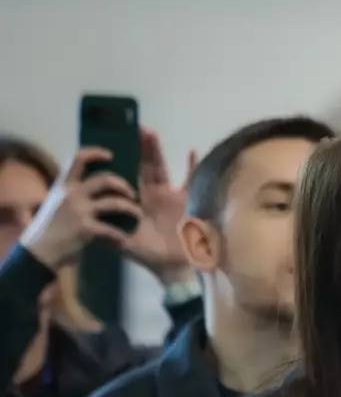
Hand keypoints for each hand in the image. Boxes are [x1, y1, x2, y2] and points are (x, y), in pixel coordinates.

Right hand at [21, 146, 142, 269]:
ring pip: (114, 203)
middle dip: (123, 185)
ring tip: (137, 214)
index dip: (95, 153)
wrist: (43, 250)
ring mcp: (79, 211)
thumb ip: (75, 191)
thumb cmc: (55, 225)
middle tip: (133, 193)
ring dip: (130, 209)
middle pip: (105, 180)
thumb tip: (93, 180)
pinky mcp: (86, 228)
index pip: (78, 158)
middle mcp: (72, 194)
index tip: (110, 155)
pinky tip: (124, 238)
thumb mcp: (60, 202)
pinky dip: (120, 234)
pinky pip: (111, 229)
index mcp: (66, 186)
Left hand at [121, 129, 194, 285]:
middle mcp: (150, 195)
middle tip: (130, 128)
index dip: (120, 162)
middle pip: (142, 167)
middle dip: (137, 148)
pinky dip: (193, 166)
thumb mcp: (126, 245)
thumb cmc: (152, 256)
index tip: (111, 144)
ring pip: (161, 168)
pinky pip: (191, 179)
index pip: (126, 177)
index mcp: (135, 203)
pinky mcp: (187, 200)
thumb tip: (91, 226)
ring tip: (149, 132)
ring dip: (155, 151)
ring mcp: (169, 195)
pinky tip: (192, 150)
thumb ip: (111, 235)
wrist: (175, 267)